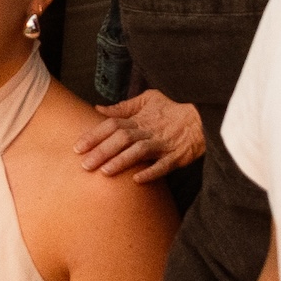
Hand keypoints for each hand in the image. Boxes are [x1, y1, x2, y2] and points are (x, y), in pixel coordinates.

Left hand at [77, 91, 204, 179]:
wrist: (202, 117)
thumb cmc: (171, 109)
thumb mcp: (147, 100)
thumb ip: (123, 107)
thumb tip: (98, 108)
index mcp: (140, 118)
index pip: (112, 125)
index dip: (94, 135)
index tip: (77, 147)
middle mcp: (149, 130)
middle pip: (122, 139)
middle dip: (102, 152)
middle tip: (85, 165)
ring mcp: (163, 143)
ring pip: (139, 151)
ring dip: (122, 161)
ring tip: (105, 172)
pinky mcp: (177, 156)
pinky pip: (163, 165)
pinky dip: (151, 172)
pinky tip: (136, 180)